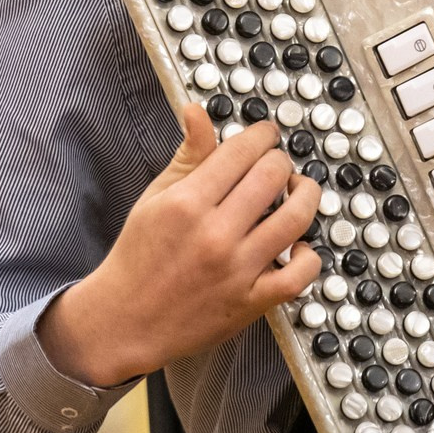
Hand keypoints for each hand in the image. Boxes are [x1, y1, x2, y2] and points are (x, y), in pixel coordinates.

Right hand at [38, 110, 321, 387]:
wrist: (125, 320)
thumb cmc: (138, 257)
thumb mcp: (155, 198)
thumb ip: (187, 156)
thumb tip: (198, 111)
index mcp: (187, 201)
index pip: (241, 150)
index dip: (261, 135)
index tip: (265, 135)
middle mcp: (214, 233)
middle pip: (273, 176)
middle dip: (281, 161)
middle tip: (276, 164)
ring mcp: (236, 269)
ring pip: (295, 219)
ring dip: (306, 196)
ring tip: (298, 192)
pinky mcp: (250, 302)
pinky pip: (299, 275)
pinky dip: (308, 256)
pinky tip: (297, 245)